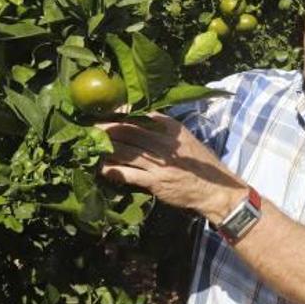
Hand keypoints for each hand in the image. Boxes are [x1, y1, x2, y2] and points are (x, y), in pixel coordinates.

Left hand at [97, 112, 246, 222]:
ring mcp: (159, 163)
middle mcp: (164, 143)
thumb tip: (142, 121)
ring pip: (125, 151)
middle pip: (128, 131)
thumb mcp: (186, 139)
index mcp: (172, 129)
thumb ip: (166, 130)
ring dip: (106, 149)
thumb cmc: (200, 164)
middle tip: (89, 128)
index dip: (121, 114)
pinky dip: (113, 171)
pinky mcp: (155, 182)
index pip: (142, 116)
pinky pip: (128, 174)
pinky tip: (102, 169)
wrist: (215, 190)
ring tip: (92, 147)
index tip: (106, 113)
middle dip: (107, 129)